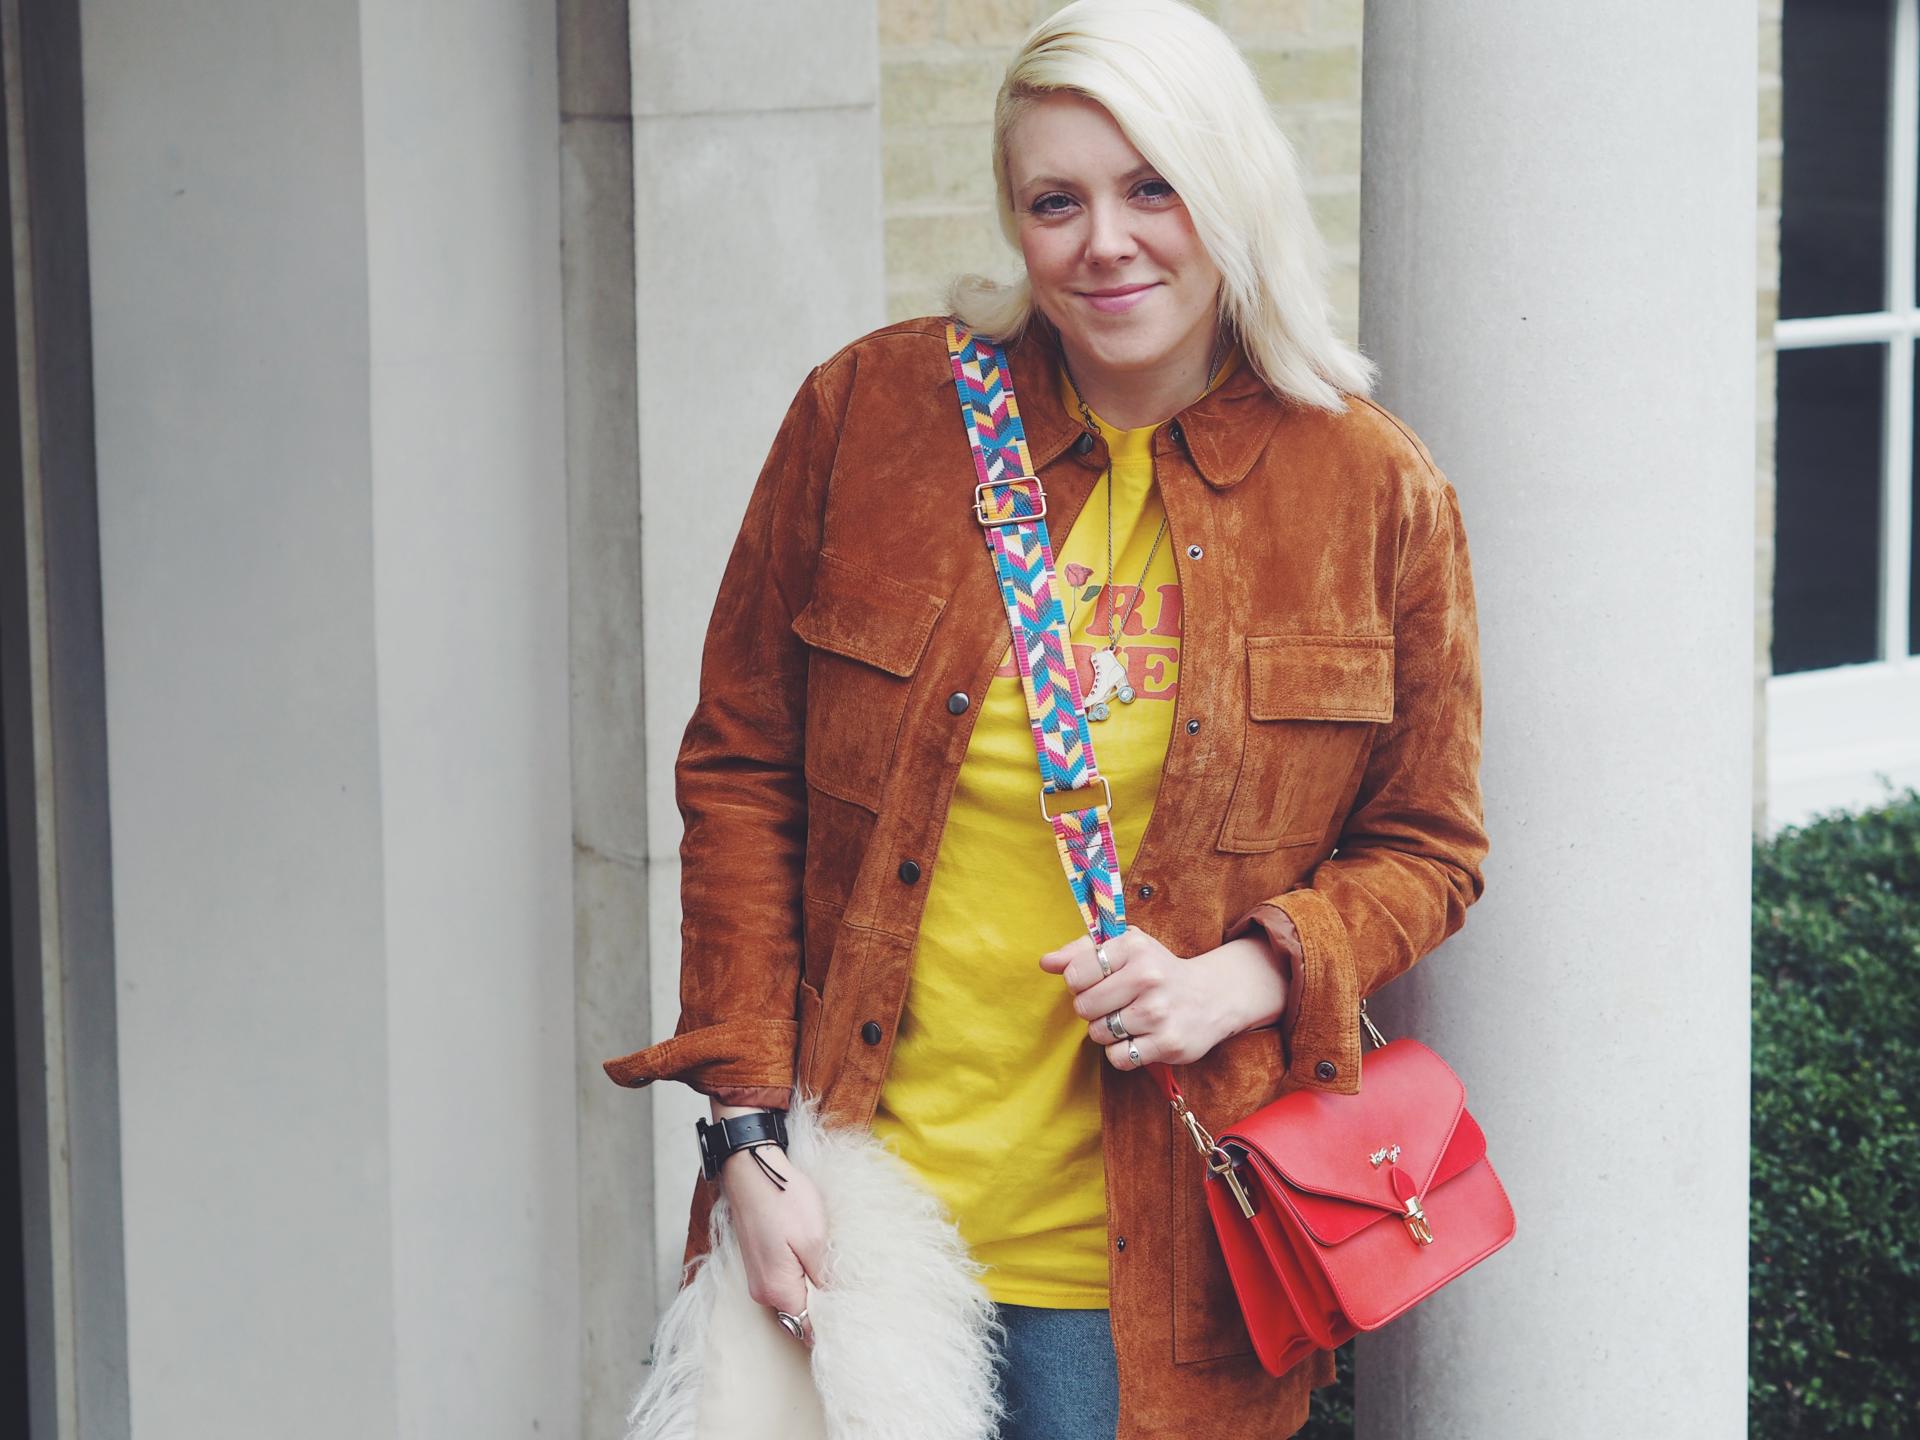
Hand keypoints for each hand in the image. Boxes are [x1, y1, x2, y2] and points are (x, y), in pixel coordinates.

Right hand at [713, 1105, 827, 1345]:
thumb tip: (835, 1306)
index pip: (807, 1328)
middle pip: (798, 1317)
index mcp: (777, 1290)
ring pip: (792, 1299)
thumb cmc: (783, 1200)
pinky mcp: (759, 1264)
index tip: (855, 1316)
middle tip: (851, 1292)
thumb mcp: (815, 1239)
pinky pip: (783, 1283)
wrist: (752, 1170)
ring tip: (835, 1273)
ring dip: (813, 1291)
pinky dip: (801, 1279)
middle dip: (823, 1309)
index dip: (832, 1324)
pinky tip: (815, 1262)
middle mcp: (763, 1292)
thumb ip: (823, 1279)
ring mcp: (758, 1278)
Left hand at [1038, 926, 1288, 1070]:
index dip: (1079, 982)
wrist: (1211, 996)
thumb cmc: (1157, 970)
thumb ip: (1081, 952)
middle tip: (1112, 1003)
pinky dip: (1122, 1052)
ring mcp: (1158, 1012)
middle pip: (1084, 1006)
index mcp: (1133, 948)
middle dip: (1091, 1009)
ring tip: (1127, 1019)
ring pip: (1099, 1033)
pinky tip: (1138, 1037)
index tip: (1096, 981)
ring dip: (1107, 1031)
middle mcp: (1147, 977)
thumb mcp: (1124, 948)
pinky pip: (1118, 1058)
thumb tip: (1045, 962)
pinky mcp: (1168, 1044)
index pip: (1075, 973)